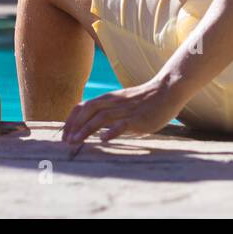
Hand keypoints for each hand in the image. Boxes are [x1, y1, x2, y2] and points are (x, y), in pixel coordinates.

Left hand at [62, 78, 184, 147]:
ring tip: (77, 142)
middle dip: (74, 126)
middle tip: (66, 142)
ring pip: (101, 117)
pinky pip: (122, 124)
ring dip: (86, 129)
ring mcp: (126, 110)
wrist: (167, 90)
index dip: (71, 120)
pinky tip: (104, 139)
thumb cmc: (144, 100)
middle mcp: (114, 102)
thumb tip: (92, 125)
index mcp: (108, 98)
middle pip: (88, 110)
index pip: (83, 105)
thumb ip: (108, 110)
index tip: (64, 135)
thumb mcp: (122, 103)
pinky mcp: (138, 118)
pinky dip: (111, 131)